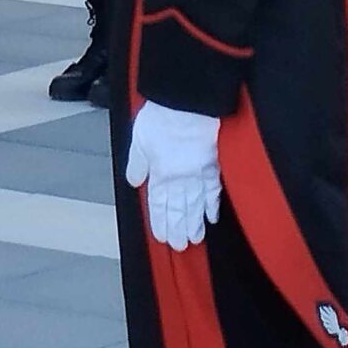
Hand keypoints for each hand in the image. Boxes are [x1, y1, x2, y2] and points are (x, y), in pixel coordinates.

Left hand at [124, 101, 222, 249]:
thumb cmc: (161, 116)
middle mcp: (180, 177)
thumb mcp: (138, 139)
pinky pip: (213, 189)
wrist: (187, 102)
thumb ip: (136, 164)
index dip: (160, 221)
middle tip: (179, 246)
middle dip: (178, 228)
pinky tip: (212, 217)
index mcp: (160, 172)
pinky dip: (212, 205)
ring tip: (194, 238)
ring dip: (194, 222)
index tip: (162, 236)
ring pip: (196, 204)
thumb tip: (134, 182)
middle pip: (178, 208)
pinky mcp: (213, 163)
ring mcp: (198, 172)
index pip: (159, 203)